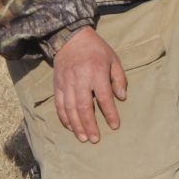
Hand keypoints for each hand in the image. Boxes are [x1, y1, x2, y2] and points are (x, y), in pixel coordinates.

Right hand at [52, 27, 126, 143]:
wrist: (71, 39)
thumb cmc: (96, 50)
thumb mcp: (113, 59)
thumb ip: (118, 79)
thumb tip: (122, 98)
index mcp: (96, 72)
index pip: (103, 97)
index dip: (110, 113)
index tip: (115, 126)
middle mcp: (80, 79)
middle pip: (84, 106)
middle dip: (90, 125)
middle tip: (95, 139)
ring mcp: (66, 82)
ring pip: (69, 108)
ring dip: (76, 125)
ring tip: (83, 138)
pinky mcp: (57, 85)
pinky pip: (59, 105)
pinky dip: (64, 118)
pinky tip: (70, 127)